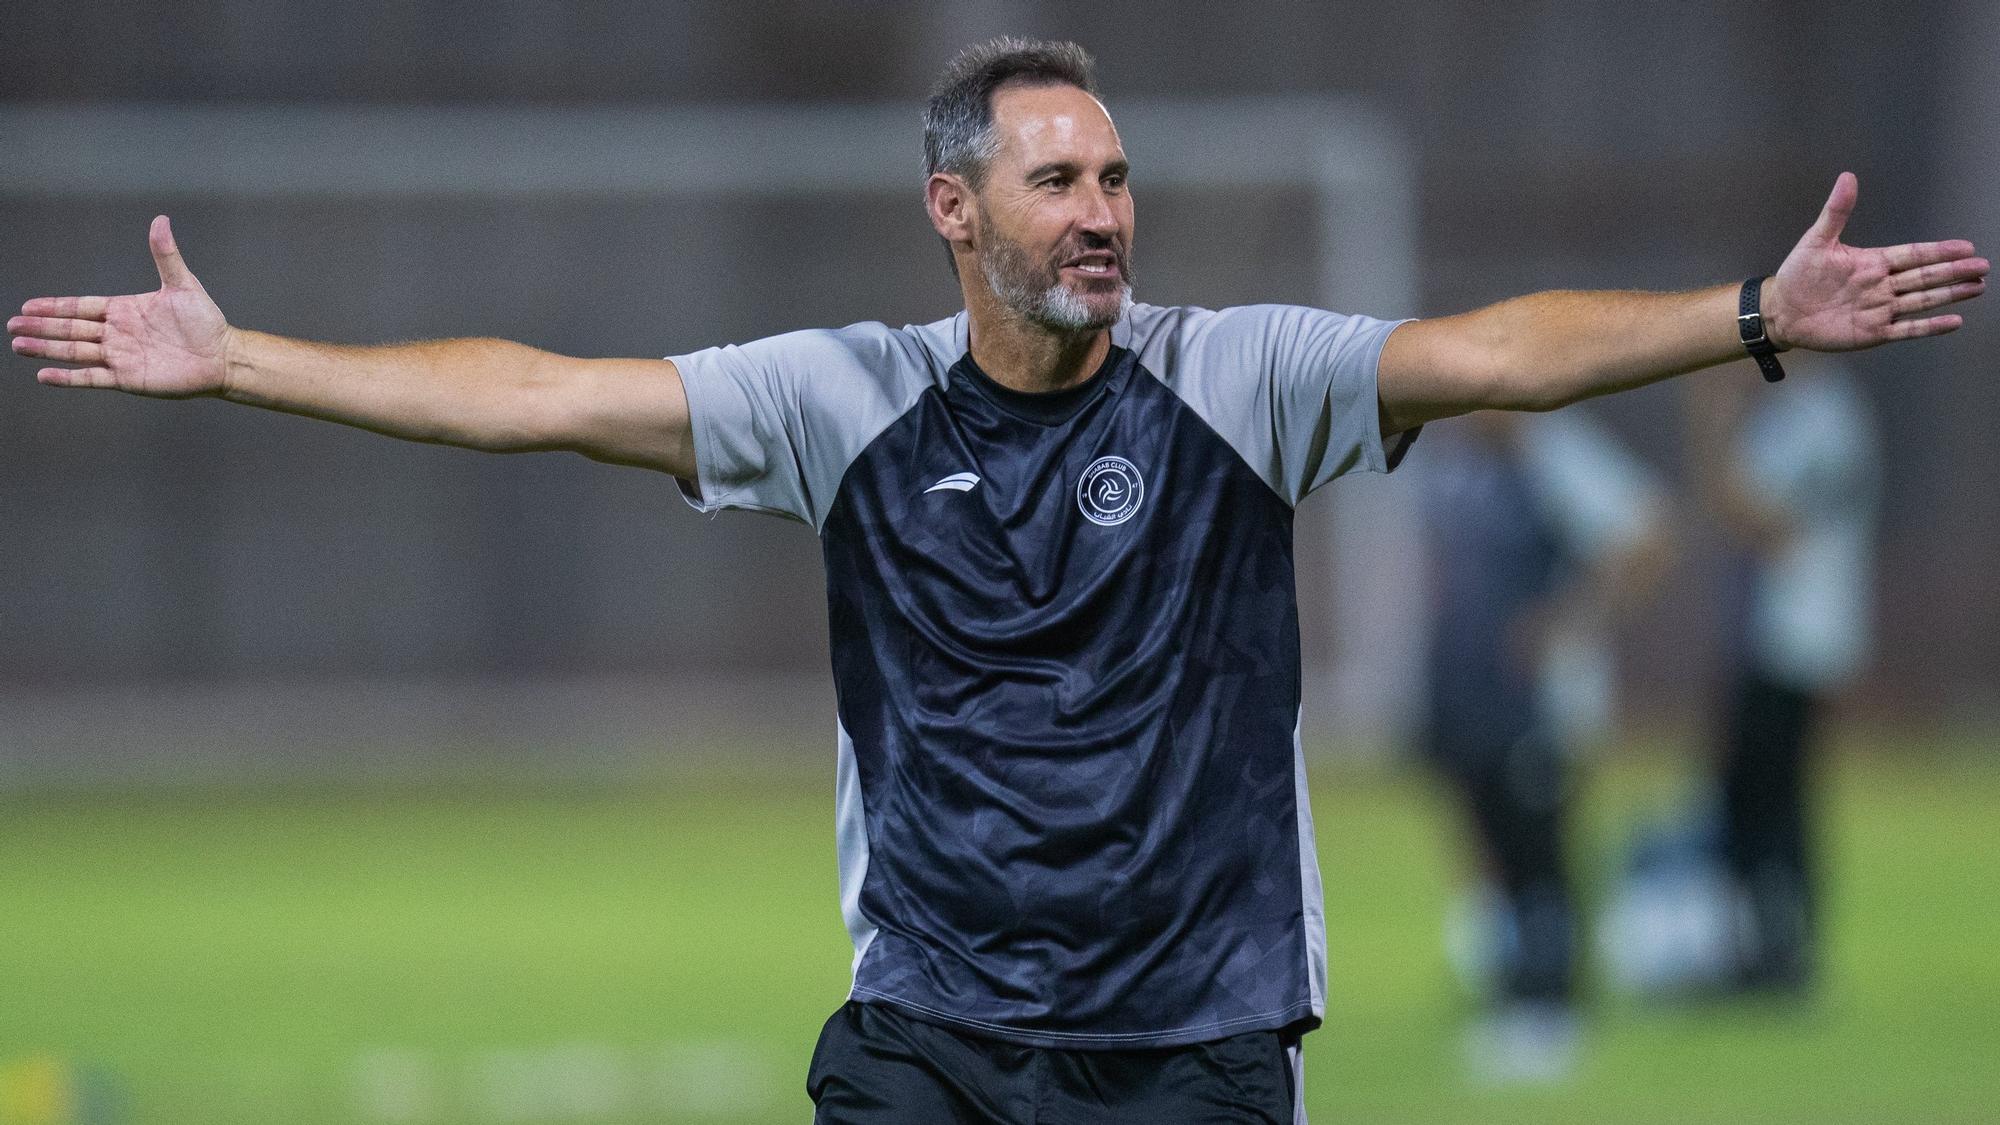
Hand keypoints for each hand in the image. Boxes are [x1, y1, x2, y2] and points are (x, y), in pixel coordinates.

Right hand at [9, 215, 231, 396]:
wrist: (223, 357)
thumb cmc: (206, 322)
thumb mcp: (183, 285)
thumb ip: (166, 255)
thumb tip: (161, 220)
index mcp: (124, 310)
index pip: (81, 307)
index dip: (55, 307)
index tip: (29, 305)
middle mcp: (117, 333)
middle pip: (71, 329)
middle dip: (42, 327)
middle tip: (14, 325)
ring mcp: (120, 356)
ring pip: (74, 352)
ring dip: (46, 349)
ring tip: (19, 345)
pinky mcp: (128, 378)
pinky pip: (92, 378)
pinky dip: (68, 378)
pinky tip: (44, 376)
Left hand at [1765, 173, 1986, 350]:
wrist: (1781, 311)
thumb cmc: (1798, 275)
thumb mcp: (1816, 241)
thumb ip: (1836, 211)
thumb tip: (1847, 177)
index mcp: (1873, 263)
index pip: (1913, 255)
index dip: (1938, 251)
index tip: (1965, 247)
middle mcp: (1881, 286)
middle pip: (1924, 277)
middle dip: (1953, 272)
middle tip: (1982, 267)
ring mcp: (1879, 309)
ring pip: (1922, 301)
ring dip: (1949, 295)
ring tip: (1976, 287)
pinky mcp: (1872, 333)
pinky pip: (1906, 329)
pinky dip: (1929, 327)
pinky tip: (1953, 321)